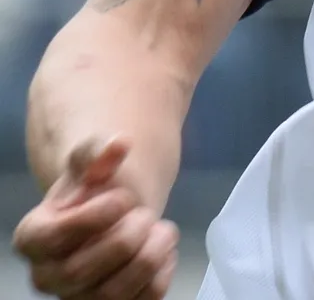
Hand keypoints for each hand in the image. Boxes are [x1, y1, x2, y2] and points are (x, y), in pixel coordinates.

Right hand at [13, 136, 179, 299]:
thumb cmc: (97, 186)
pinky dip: (160, 276)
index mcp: (33, 237)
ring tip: (164, 229)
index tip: (123, 199)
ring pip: (110, 296)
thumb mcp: (92, 160)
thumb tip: (119, 143)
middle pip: (80, 272)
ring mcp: (77, 298)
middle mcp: (47, 276)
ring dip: (147, 259)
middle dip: (124, 239)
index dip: (93, 218)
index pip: (53, 237)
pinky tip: (165, 250)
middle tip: (147, 214)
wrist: (115, 208)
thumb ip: (98, 150)